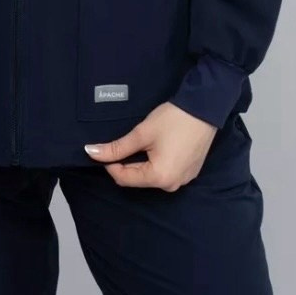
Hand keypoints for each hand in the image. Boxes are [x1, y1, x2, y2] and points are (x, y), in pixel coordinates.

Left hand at [83, 101, 217, 190]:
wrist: (204, 109)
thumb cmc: (173, 120)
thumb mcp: (142, 133)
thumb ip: (116, 147)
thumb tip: (91, 152)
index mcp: (159, 178)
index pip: (124, 179)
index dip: (111, 164)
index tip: (106, 149)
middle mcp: (172, 185)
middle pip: (139, 178)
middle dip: (126, 163)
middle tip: (125, 143)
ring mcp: (183, 180)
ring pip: (152, 176)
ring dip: (141, 163)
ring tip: (142, 142)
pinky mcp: (190, 172)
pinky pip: (165, 172)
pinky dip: (156, 162)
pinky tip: (157, 146)